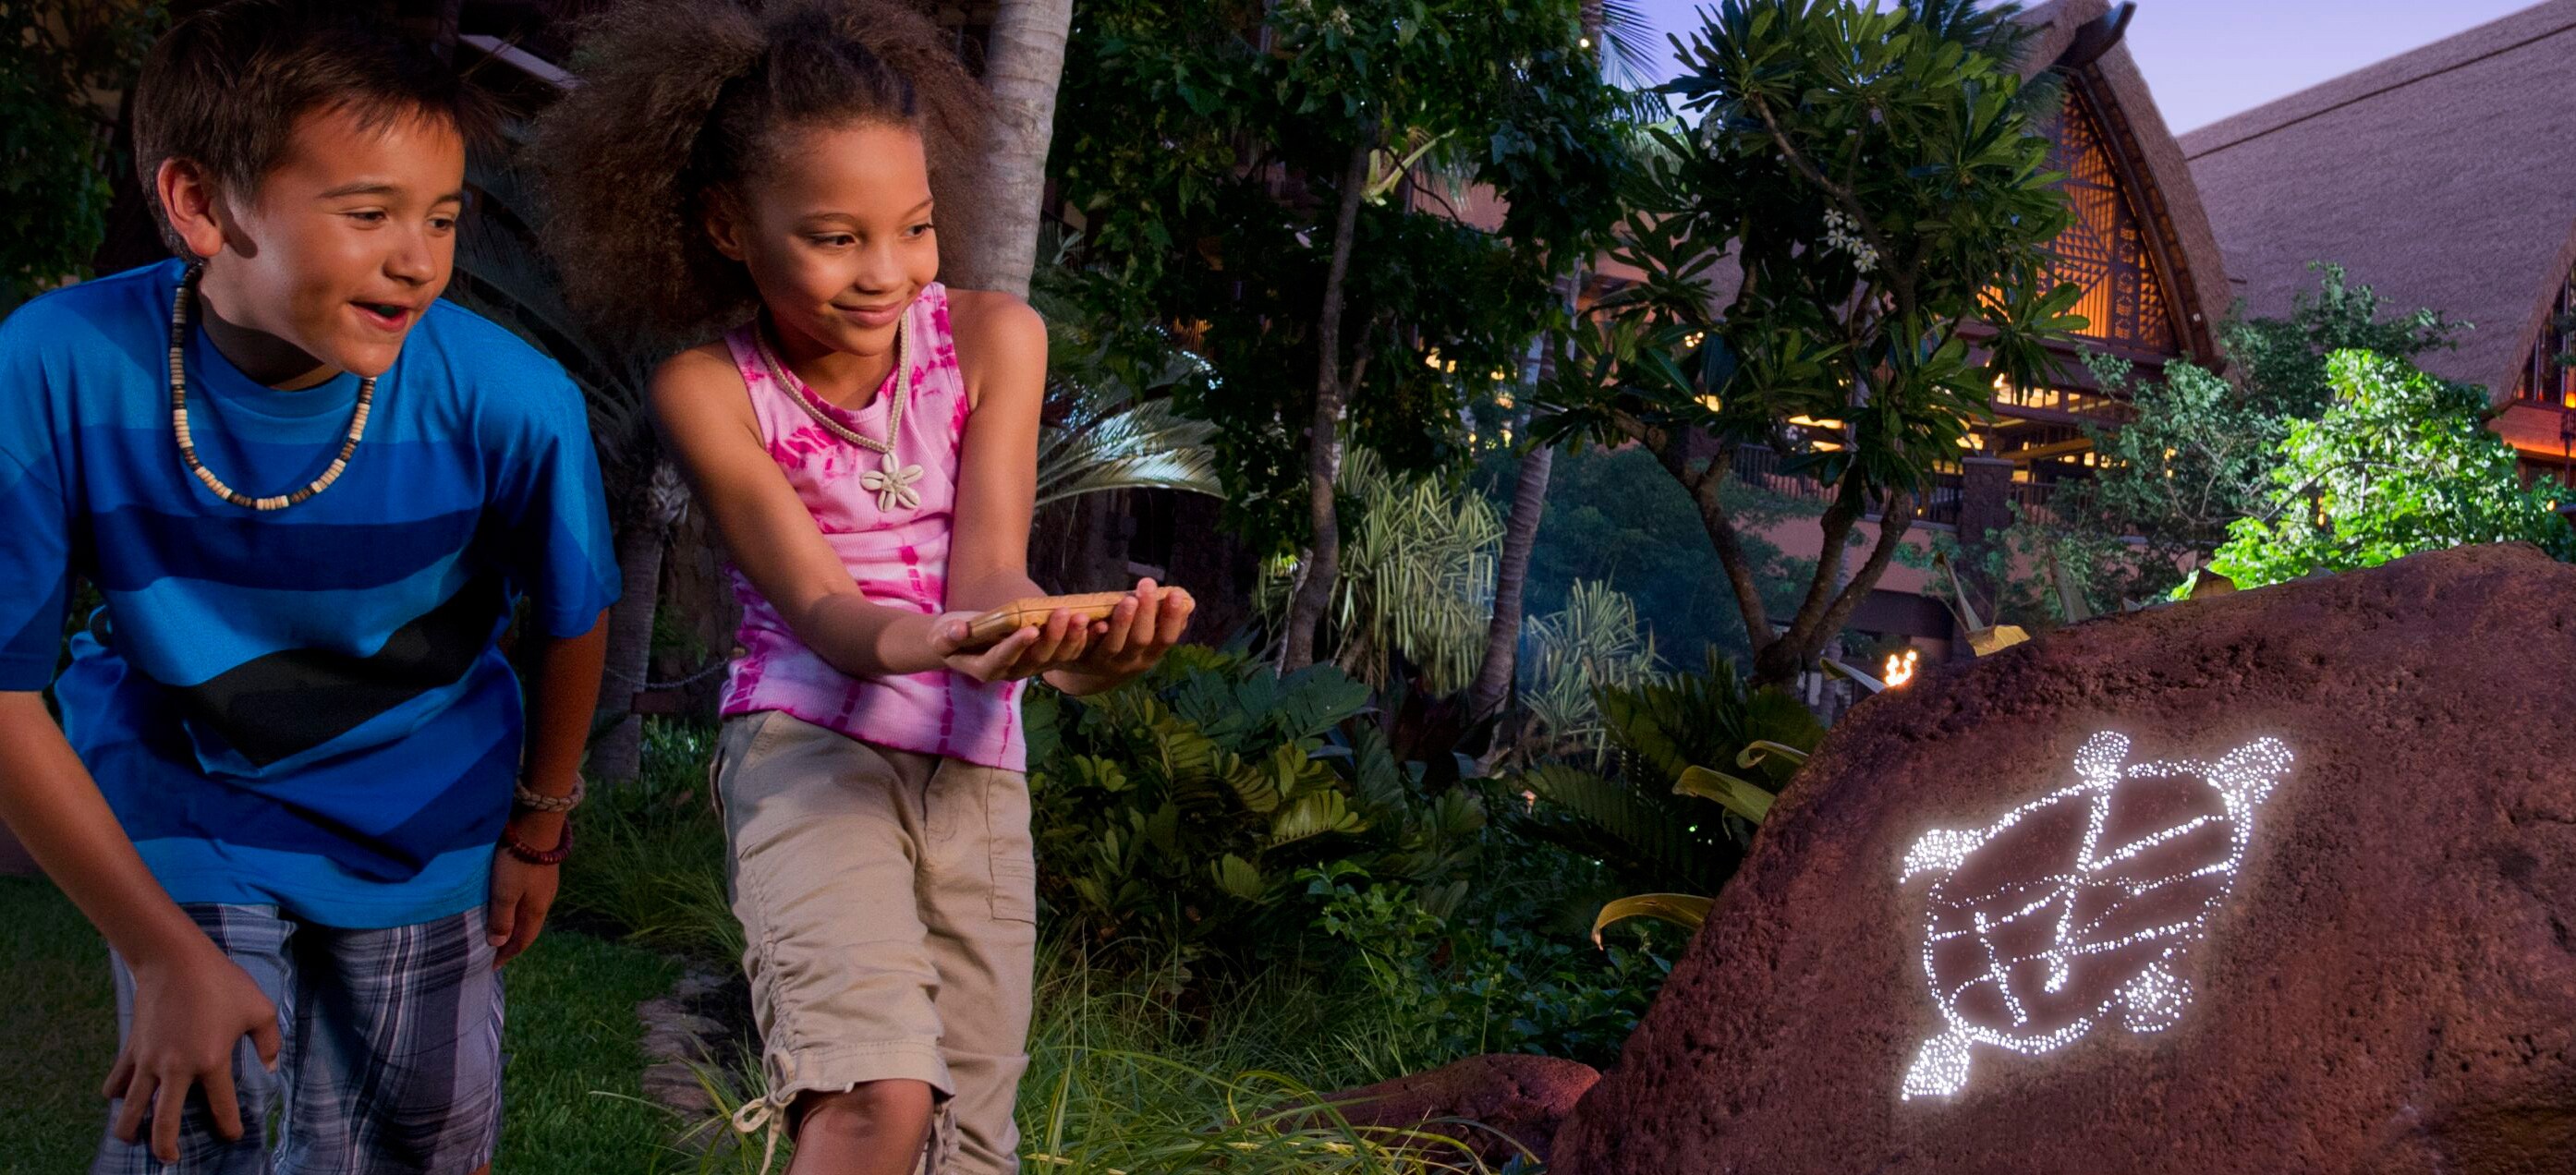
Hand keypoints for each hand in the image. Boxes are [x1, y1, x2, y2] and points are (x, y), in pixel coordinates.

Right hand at [104, 941, 280, 1161]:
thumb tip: (270, 1068)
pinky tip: (122, 1100)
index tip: (232, 1136)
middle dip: (165, 1147)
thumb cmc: (221, 982)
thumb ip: (269, 1041)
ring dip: (129, 1129)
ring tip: (133, 1141)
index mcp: (211, 1061)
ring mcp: (148, 1060)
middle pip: (163, 1122)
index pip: (221, 1107)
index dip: (228, 1126)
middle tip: (170, 1160)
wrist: (174, 959)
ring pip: (131, 1107)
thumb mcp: (258, 1008)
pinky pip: (117, 1080)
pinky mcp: (131, 1048)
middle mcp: (176, 1068)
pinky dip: (116, 1094)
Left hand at [487, 820, 562, 967]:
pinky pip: (530, 900)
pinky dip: (519, 910)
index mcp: (536, 910)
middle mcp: (544, 900)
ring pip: (530, 914)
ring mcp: (546, 885)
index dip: (508, 954)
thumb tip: (498, 943)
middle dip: (513, 943)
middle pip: (529, 929)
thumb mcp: (504, 892)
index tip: (492, 966)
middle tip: (495, 953)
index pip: (522, 940)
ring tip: (501, 931)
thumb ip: (502, 918)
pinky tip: (512, 904)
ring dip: (516, 926)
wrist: (536, 825)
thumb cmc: (517, 861)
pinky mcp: (542, 871)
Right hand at [927, 605, 1102, 684]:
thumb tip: (958, 630)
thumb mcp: (942, 635)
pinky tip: (1101, 622)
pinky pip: (1069, 651)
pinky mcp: (1047, 658)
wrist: (964, 643)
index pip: (1003, 659)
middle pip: (1037, 658)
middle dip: (1053, 636)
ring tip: (1086, 617)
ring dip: (1074, 638)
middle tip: (1066, 614)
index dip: (1017, 646)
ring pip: (1057, 657)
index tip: (1030, 629)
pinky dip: (1084, 639)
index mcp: (987, 669)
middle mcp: (1014, 672)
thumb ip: (948, 635)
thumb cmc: (952, 637)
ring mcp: (1033, 666)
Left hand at [1046, 579, 1194, 695]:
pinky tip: (1088, 617)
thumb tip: (1188, 602)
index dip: (1171, 619)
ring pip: (1113, 646)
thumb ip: (1164, 622)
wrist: (1088, 675)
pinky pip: (1082, 648)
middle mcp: (1128, 663)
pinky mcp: (1079, 660)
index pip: (1165, 639)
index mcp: (1148, 656)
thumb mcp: (1147, 641)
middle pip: (1140, 640)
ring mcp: (1103, 663)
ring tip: (1128, 599)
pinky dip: (1086, 634)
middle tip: (1147, 585)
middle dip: (1146, 613)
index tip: (1175, 594)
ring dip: (1121, 623)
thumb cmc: (1125, 647)